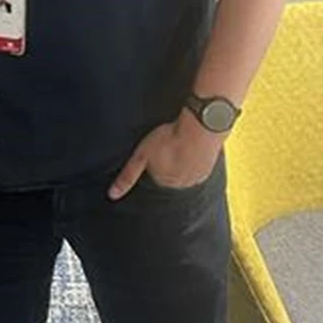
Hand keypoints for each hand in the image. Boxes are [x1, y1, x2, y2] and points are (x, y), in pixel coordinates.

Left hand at [107, 115, 222, 199]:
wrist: (201, 128)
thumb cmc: (170, 139)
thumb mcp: (141, 156)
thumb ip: (128, 176)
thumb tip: (112, 195)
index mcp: (165, 183)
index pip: (155, 176)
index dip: (154, 159)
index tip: (157, 147)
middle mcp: (183, 185)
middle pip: (171, 175)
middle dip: (169, 162)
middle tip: (170, 143)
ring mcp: (198, 177)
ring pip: (186, 171)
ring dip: (184, 160)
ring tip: (181, 143)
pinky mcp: (210, 168)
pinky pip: (200, 165)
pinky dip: (196, 157)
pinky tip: (194, 145)